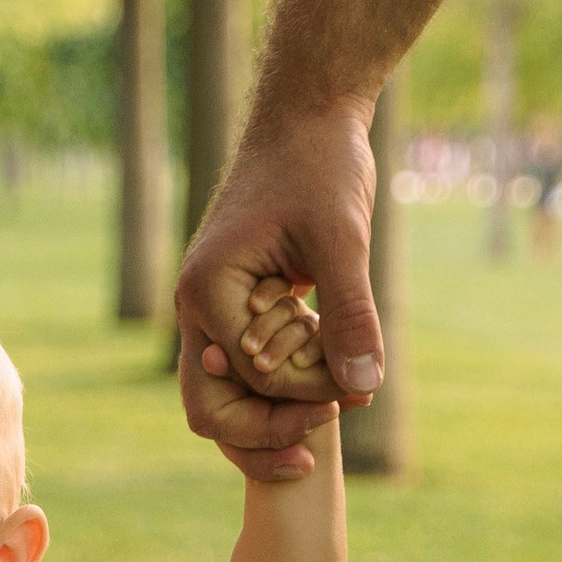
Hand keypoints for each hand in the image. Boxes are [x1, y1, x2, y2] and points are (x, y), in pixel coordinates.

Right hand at [176, 100, 381, 479]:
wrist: (309, 116)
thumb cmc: (320, 164)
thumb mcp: (344, 239)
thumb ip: (350, 315)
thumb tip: (364, 389)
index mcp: (207, 291)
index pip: (249, 379)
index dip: (303, 396)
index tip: (354, 392)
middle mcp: (197, 308)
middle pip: (213, 409)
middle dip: (266, 433)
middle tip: (323, 444)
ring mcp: (213, 311)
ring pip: (224, 398)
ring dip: (272, 419)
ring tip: (330, 423)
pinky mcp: (237, 308)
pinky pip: (246, 372)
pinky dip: (283, 389)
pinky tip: (329, 385)